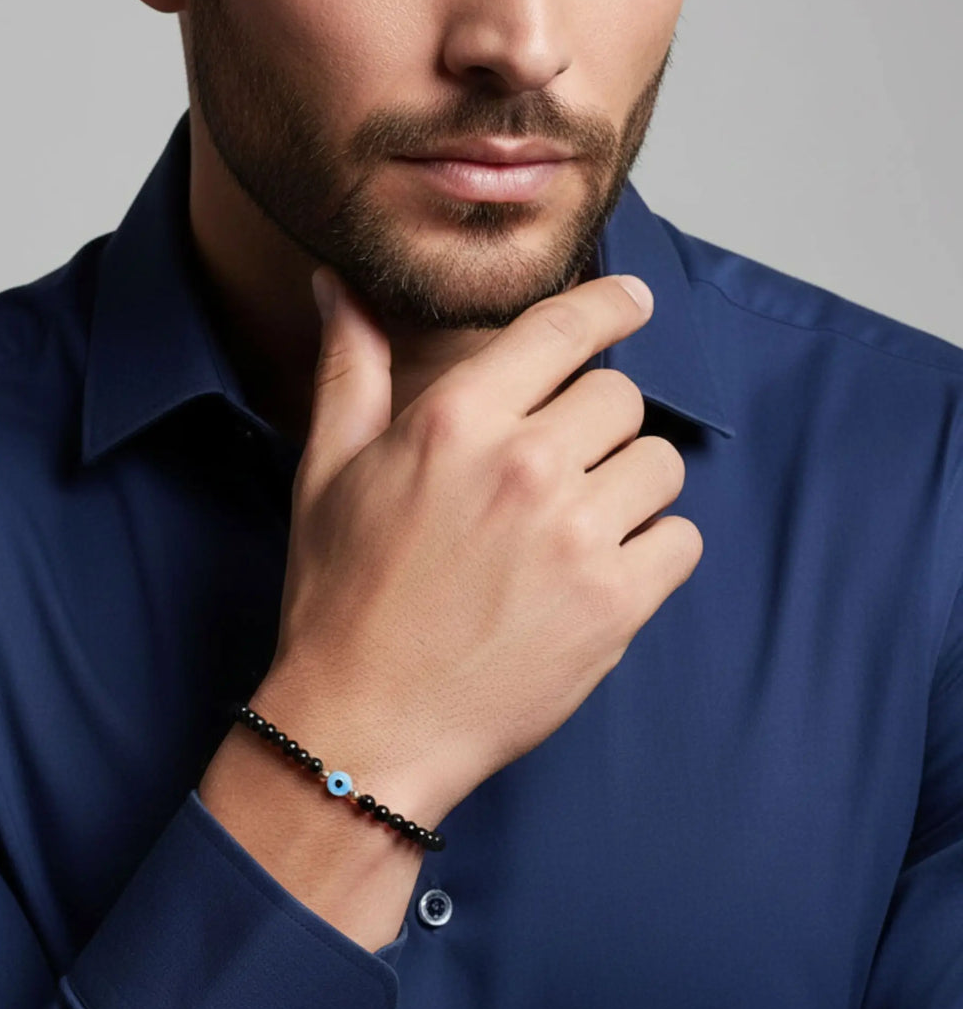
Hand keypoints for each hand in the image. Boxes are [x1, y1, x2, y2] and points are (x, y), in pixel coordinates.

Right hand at [251, 267, 702, 828]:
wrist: (367, 724)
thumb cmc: (342, 596)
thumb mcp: (327, 471)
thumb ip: (350, 367)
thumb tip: (337, 284)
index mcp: (456, 421)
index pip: (564, 328)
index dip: (611, 304)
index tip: (634, 301)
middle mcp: (523, 466)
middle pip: (622, 398)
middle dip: (598, 423)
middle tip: (557, 469)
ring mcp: (576, 537)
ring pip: (661, 466)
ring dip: (628, 487)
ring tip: (575, 527)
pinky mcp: (614, 605)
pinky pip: (681, 542)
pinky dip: (653, 553)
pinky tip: (597, 575)